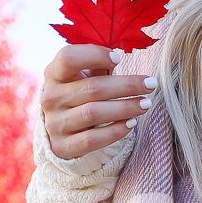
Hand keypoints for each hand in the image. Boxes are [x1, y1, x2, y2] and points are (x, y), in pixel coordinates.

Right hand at [41, 44, 156, 160]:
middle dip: (126, 85)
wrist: (61, 130)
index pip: (69, 58)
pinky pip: (92, 139)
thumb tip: (117, 55)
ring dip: (125, 108)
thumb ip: (96, 63)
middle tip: (150, 84)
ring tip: (145, 104)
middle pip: (92, 88)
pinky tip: (131, 123)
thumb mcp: (82, 75)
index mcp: (53, 73)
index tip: (119, 59)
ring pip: (94, 114)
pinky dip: (115, 131)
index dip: (95, 55)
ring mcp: (55, 124)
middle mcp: (50, 98)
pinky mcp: (63, 147)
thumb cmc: (78, 93)